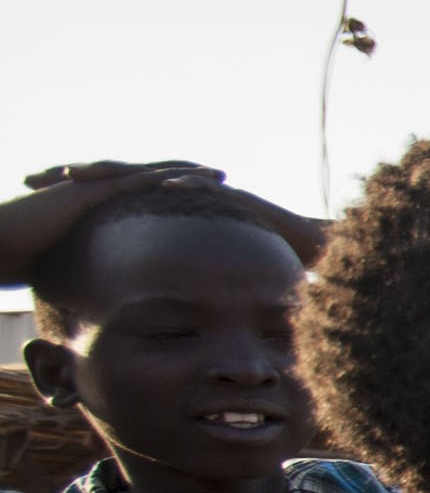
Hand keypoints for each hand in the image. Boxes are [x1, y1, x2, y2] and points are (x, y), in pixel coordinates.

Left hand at [1, 162, 324, 284]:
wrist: (324, 259)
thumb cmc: (269, 280)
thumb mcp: (213, 289)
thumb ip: (186, 293)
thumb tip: (155, 320)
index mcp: (175, 215)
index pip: (121, 199)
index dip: (84, 198)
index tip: (47, 199)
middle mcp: (187, 197)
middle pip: (124, 179)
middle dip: (81, 176)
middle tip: (41, 176)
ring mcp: (208, 193)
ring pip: (149, 174)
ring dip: (108, 171)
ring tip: (71, 174)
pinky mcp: (230, 195)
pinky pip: (191, 185)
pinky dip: (164, 181)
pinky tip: (142, 181)